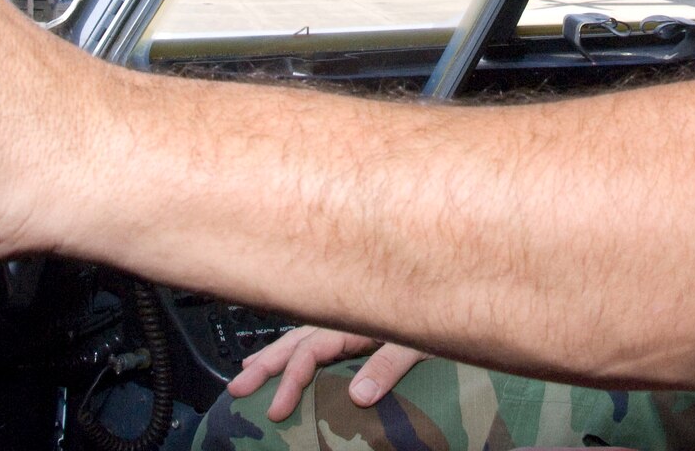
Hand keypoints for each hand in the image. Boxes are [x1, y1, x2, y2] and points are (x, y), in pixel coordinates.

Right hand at [227, 326, 427, 420]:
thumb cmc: (442, 309)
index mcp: (354, 319)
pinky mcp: (357, 324)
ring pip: (301, 335)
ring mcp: (349, 318)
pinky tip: (285, 355)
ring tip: (247, 371)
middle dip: (265, 365)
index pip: (311, 352)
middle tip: (237, 389)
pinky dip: (295, 348)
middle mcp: (346, 316)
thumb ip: (389, 365)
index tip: (276, 409)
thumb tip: (359, 396)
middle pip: (296, 340)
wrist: (456, 285)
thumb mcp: (419, 341)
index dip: (291, 382)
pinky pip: (316, 335)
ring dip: (273, 354)